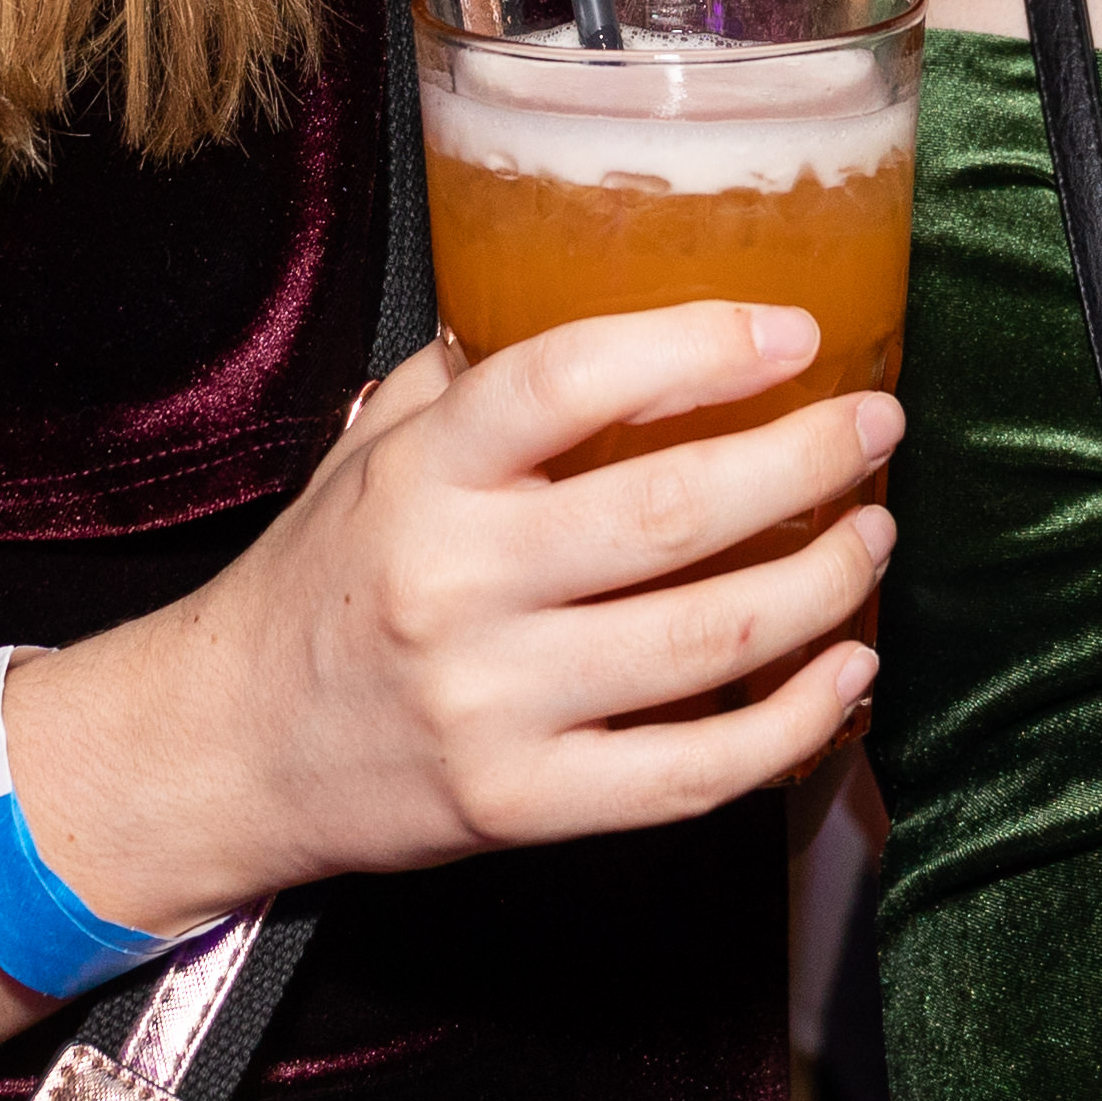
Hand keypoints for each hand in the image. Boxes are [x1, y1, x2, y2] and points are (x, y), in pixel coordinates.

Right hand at [41, 302, 898, 932]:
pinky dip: (794, 724)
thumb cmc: (323, 579)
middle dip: (803, 462)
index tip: (791, 331)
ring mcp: (493, 704)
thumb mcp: (372, 447)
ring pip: (707, 641)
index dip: (695, 347)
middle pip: (669, 512)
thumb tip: (620, 294)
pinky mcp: (524, 805)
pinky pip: (692, 773)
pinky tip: (848, 675)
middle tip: (874, 427)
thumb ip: (480, 376)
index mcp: (420, 475)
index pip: (566, 380)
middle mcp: (456, 585)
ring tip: (872, 534)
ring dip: (824, 582)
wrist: (227, 749)